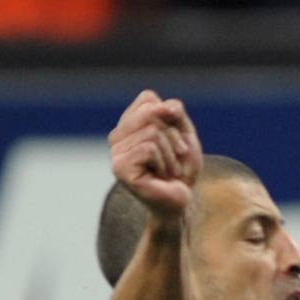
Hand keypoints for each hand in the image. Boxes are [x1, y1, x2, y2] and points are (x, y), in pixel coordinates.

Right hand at [108, 90, 201, 216]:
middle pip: (151, 113)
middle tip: (173, 158)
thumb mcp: (184, 133)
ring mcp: (115, 153)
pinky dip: (165, 163)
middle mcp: (116, 137)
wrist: (182, 199)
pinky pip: (150, 149)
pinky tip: (160, 177)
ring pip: (152, 132)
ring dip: (171, 154)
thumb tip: (162, 106)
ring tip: (167, 170)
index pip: (148, 99)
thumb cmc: (181, 168)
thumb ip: (174, 113)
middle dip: (173, 136)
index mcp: (128, 124)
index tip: (173, 140)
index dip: (171, 118)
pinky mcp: (119, 168)